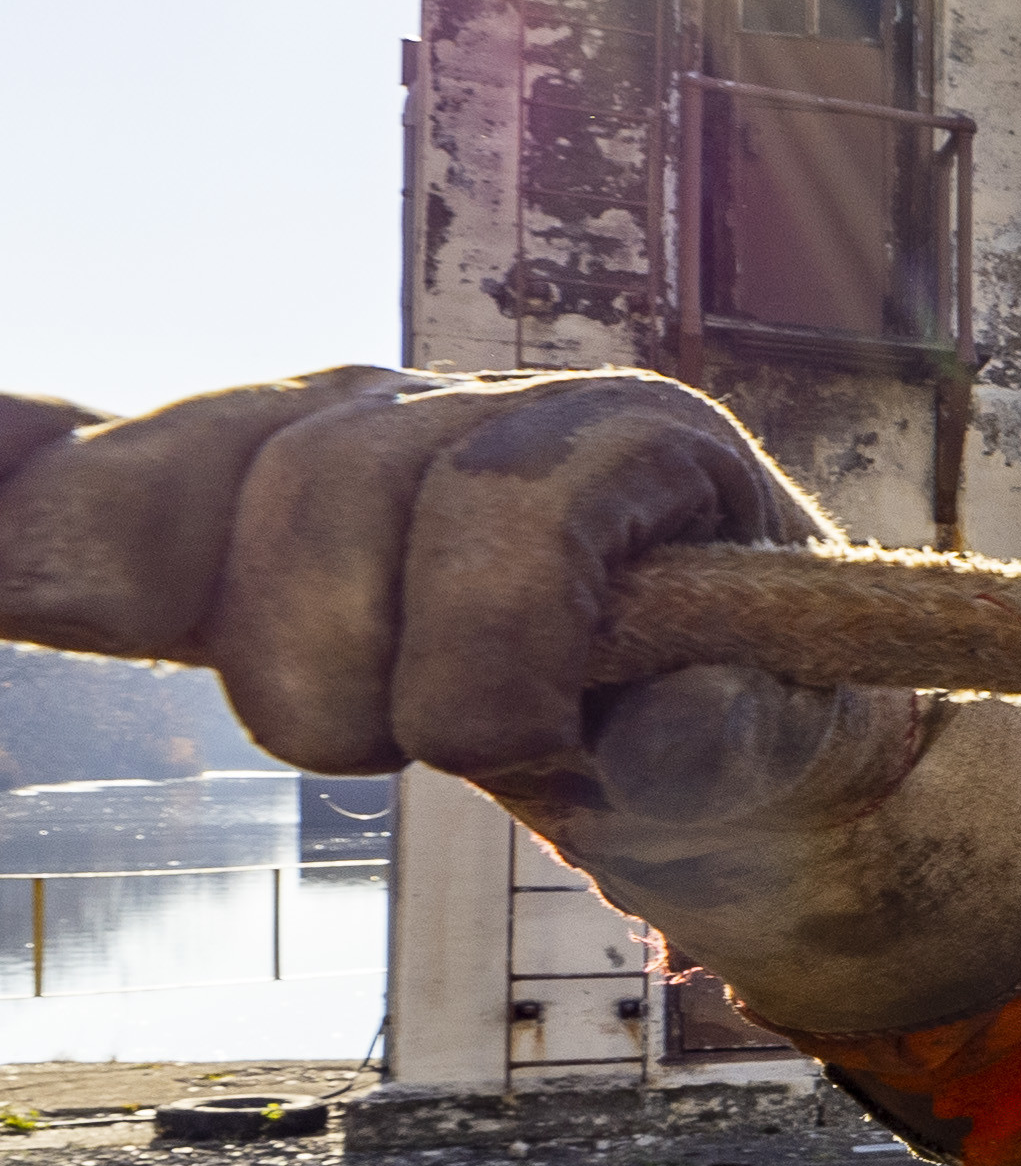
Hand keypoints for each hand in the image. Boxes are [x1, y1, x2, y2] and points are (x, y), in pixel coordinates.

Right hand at [0, 369, 1020, 1032]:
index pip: (496, 511)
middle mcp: (477, 408)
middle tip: (452, 755)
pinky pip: (90, 474)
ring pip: (186, 486)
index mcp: (632, 442)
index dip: (490, 658)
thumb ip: (737, 739)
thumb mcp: (796, 756)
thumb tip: (657, 720)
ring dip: (250, 640)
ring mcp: (347, 440)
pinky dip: (8, 479)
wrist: (738, 725)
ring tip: (351, 723)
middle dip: (362, 675)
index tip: (523, 756)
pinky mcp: (247, 509)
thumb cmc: (769, 727)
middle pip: (321, 493)